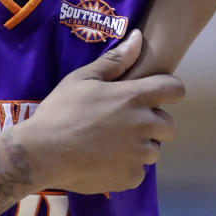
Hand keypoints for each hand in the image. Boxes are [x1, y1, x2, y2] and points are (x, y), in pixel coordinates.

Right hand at [17, 29, 183, 193]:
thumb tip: (138, 37)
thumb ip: (114, 61)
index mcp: (134, 97)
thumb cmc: (59, 112)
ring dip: (139, 148)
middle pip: (169, 126)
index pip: (175, 90)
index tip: (154, 97)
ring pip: (153, 151)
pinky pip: (138, 173)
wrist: (40, 154)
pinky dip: (126, 169)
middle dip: (154, 125)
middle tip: (125, 126)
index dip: (168, 92)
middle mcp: (142, 125)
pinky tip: (104, 163)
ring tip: (110, 146)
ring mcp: (138, 154)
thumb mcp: (81, 79)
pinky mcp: (130, 177)